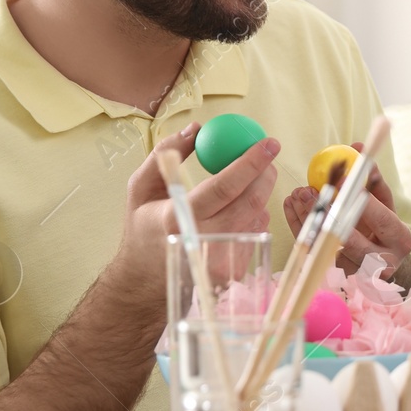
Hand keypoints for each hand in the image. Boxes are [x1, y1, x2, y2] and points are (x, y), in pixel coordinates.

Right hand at [119, 123, 280, 286]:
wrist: (146, 281)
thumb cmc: (144, 228)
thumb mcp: (141, 188)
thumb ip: (165, 155)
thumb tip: (196, 128)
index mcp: (179, 218)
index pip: (225, 187)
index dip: (252, 162)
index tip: (269, 142)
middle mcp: (203, 242)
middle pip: (252, 201)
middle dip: (266, 173)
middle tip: (267, 154)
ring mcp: (222, 260)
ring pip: (258, 215)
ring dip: (258, 194)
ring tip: (241, 186)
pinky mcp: (235, 270)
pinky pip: (256, 231)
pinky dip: (252, 215)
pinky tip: (235, 213)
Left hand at [280, 144, 410, 277]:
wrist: (382, 260)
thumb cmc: (383, 224)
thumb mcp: (384, 202)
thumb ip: (373, 177)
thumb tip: (359, 148)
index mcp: (399, 239)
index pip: (382, 219)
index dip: (362, 200)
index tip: (340, 180)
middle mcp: (381, 262)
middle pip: (352, 240)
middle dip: (327, 213)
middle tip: (309, 191)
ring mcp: (355, 272)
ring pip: (326, 247)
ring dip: (309, 218)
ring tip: (298, 193)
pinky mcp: (334, 275)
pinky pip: (311, 250)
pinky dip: (300, 226)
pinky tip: (291, 205)